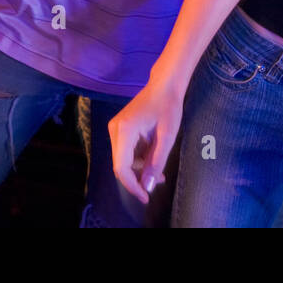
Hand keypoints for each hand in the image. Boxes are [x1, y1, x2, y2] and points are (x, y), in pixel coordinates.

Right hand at [108, 79, 182, 204]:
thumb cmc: (168, 107)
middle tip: (159, 180)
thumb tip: (147, 187)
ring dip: (140, 168)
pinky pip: (126, 151)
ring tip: (159, 170)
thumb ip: (156, 162)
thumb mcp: (167, 137)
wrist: (164, 85)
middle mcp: (114, 130)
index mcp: (123, 131)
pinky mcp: (120, 128)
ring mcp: (115, 128)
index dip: (132, 186)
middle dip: (138, 177)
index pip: (121, 168)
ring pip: (123, 159)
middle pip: (121, 165)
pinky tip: (152, 156)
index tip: (146, 197)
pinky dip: (138, 158)